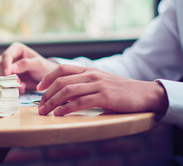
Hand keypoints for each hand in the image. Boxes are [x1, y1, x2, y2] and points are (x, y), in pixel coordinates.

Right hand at [0, 42, 56, 91]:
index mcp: (16, 49)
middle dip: (6, 74)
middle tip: (18, 81)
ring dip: (8, 82)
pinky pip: (3, 83)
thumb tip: (11, 69)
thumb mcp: (38, 64)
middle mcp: (9, 57)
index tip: (8, 74)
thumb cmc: (44, 68)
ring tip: (22, 86)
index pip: (6, 56)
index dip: (5, 65)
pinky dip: (11, 87)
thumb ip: (26, 64)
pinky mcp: (7, 78)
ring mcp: (6, 68)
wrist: (47, 79)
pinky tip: (22, 89)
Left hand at [37, 64, 168, 115]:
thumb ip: (82, 85)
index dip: (47, 78)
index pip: (62, 69)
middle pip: (61, 81)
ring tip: (44, 111)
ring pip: (68, 91)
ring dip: (52, 102)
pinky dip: (67, 108)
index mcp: (88, 70)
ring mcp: (98, 84)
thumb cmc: (119, 90)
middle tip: (39, 105)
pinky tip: (59, 114)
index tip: (38, 88)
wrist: (143, 94)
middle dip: (46, 94)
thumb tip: (63, 94)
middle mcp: (91, 74)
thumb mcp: (99, 82)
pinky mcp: (105, 96)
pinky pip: (80, 102)